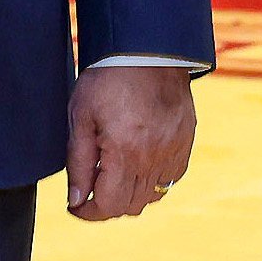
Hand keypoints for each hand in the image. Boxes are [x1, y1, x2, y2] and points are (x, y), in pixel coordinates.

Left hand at [65, 65, 195, 220]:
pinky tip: (139, 162)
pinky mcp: (186, 141)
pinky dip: (153, 180)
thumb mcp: (81, 116)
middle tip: (91, 188)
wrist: (147, 48)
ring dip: (130, 193)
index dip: (88, 213)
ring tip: (114, 175)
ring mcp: (174, 150)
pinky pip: (171, 177)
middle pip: (130, 206)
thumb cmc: (109, 77)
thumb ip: (78, 163)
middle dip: (107, 204)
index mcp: (125, 152)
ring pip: (152, 196)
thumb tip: (76, 200)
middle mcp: (153, 157)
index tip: (75, 206)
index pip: (108, 206)